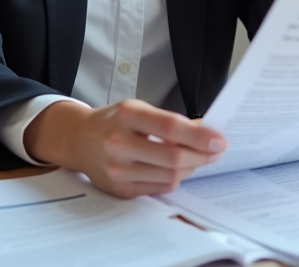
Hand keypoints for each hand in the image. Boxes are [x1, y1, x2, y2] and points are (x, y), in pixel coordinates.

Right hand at [24, 99, 225, 197]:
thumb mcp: (138, 109)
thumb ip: (168, 121)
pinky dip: (174, 178)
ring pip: (169, 176)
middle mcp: (119, 143)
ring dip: (191, 168)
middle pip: (172, 157)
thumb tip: (206, 132)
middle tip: (216, 151)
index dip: (199, 136)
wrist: (79, 140)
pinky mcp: (120, 189)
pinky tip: (177, 168)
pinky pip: (159, 188)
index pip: (170, 128)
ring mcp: (118, 170)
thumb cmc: (114, 121)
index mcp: (126, 116)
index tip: (219, 140)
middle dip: (201, 156)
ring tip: (198, 158)